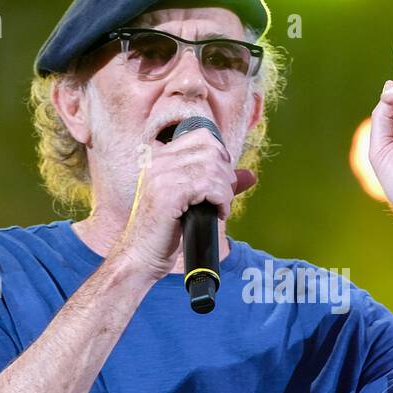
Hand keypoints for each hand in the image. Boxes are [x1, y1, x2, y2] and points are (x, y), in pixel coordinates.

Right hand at [110, 129, 256, 281]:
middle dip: (226, 175)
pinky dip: (222, 201)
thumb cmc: (165, 231)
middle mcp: (159, 161)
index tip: (223, 180)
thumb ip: (218, 184)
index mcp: (160, 157)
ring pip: (214, 168)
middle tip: (223, 198)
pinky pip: (210, 186)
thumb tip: (251, 175)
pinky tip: (218, 214)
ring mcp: (162, 175)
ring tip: (220, 208)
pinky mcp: (169, 193)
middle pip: (212, 150)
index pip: (202, 136)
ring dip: (225, 191)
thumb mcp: (192, 201)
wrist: (141, 256)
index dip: (221, 155)